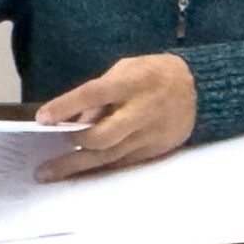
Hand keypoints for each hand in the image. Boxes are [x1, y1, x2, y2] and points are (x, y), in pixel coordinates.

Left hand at [34, 55, 197, 179]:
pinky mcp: (153, 151)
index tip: (42, 118)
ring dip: (75, 166)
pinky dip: (96, 169)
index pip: (95, 94)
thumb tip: (77, 117)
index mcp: (133, 82)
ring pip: (108, 156)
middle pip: (102, 135)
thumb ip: (102, 90)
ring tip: (47, 174)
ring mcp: (148, 135)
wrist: (201, 91)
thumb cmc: (156, 74)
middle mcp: (141, 111)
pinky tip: (76, 175)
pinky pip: (120, 164)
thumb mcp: (129, 67)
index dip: (67, 106)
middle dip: (76, 141)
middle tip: (58, 141)